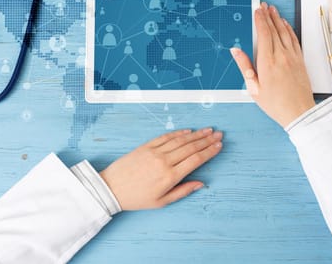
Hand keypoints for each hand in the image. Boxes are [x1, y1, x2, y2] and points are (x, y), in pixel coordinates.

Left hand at [100, 128, 222, 209]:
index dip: (209, 151)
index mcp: (170, 177)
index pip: (196, 160)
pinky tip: (188, 131)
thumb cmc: (136, 198)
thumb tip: (200, 183)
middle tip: (219, 134)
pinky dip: (179, 133)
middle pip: (191, 147)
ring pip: (180, 140)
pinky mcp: (146, 146)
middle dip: (207, 140)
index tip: (219, 146)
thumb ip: (183, 191)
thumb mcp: (161, 202)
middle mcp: (164, 161)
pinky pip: (166, 137)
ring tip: (208, 130)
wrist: (112, 188)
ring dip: (196, 134)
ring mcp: (155, 152)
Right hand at [231, 3, 314, 127]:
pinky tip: (286, 25)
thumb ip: (245, 67)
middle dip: (268, 16)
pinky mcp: (300, 61)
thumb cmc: (275, 103)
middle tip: (264, 6)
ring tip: (273, 10)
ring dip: (278, 20)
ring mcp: (292, 57)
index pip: (264, 34)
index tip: (257, 11)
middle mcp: (281, 57)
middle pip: (274, 30)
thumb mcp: (253, 88)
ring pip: (285, 33)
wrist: (298, 112)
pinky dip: (289, 30)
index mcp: (267, 62)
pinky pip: (294, 40)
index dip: (260, 20)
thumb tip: (236, 51)